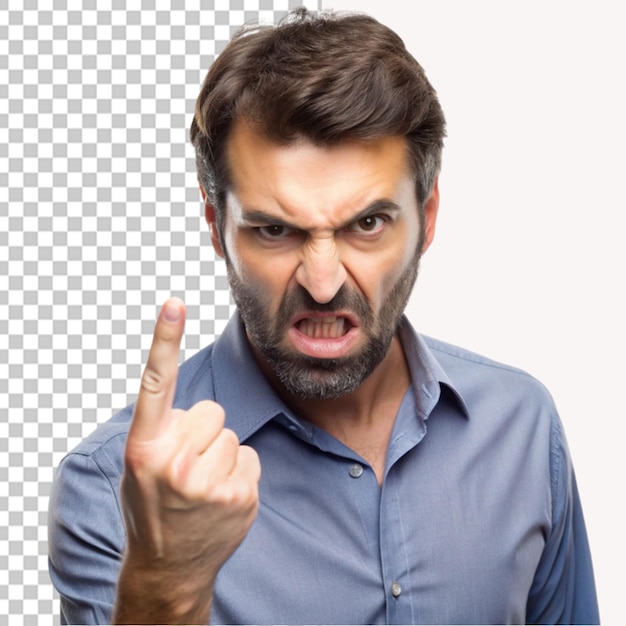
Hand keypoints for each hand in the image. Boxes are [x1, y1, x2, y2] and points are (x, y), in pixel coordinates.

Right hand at [114, 298, 260, 623]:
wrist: (169, 565)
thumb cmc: (152, 506)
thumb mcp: (140, 466)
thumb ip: (163, 430)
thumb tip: (201, 409)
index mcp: (144, 448)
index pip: (155, 384)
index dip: (164, 340)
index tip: (174, 303)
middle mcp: (174, 462)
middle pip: (212, 411)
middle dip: (203, 432)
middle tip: (187, 466)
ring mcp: (210, 482)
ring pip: (233, 435)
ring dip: (221, 455)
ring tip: (202, 486)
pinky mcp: (241, 495)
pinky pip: (250, 457)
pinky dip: (239, 473)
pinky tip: (221, 497)